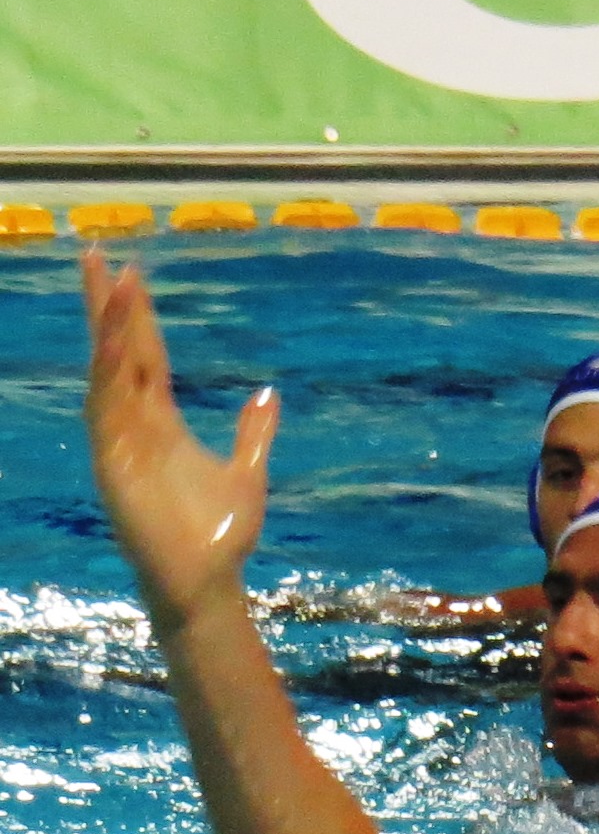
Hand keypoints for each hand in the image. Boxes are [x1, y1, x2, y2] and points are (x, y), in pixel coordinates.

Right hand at [82, 249, 279, 621]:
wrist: (207, 581)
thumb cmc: (219, 535)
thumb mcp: (249, 471)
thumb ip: (252, 432)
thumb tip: (268, 393)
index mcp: (161, 422)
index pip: (144, 355)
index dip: (139, 315)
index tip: (134, 271)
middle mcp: (134, 424)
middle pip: (115, 351)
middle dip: (106, 304)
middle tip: (95, 253)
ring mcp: (119, 442)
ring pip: (106, 371)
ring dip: (105, 328)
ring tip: (107, 282)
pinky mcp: (112, 464)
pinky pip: (105, 410)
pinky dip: (106, 376)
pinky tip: (110, 344)